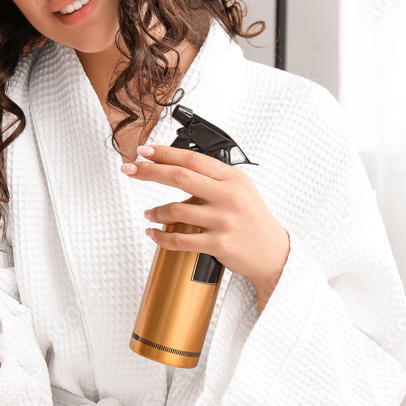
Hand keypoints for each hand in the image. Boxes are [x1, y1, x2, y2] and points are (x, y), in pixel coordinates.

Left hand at [122, 145, 290, 309]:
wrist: (275, 255)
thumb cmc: (254, 222)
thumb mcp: (241, 190)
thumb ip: (213, 178)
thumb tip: (176, 166)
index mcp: (233, 178)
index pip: (192, 159)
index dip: (164, 153)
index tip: (144, 151)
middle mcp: (229, 196)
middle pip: (179, 177)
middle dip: (149, 171)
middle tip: (130, 169)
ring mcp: (224, 221)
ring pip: (176, 210)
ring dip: (155, 211)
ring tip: (148, 213)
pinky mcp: (219, 244)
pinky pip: (180, 240)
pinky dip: (161, 237)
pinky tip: (153, 233)